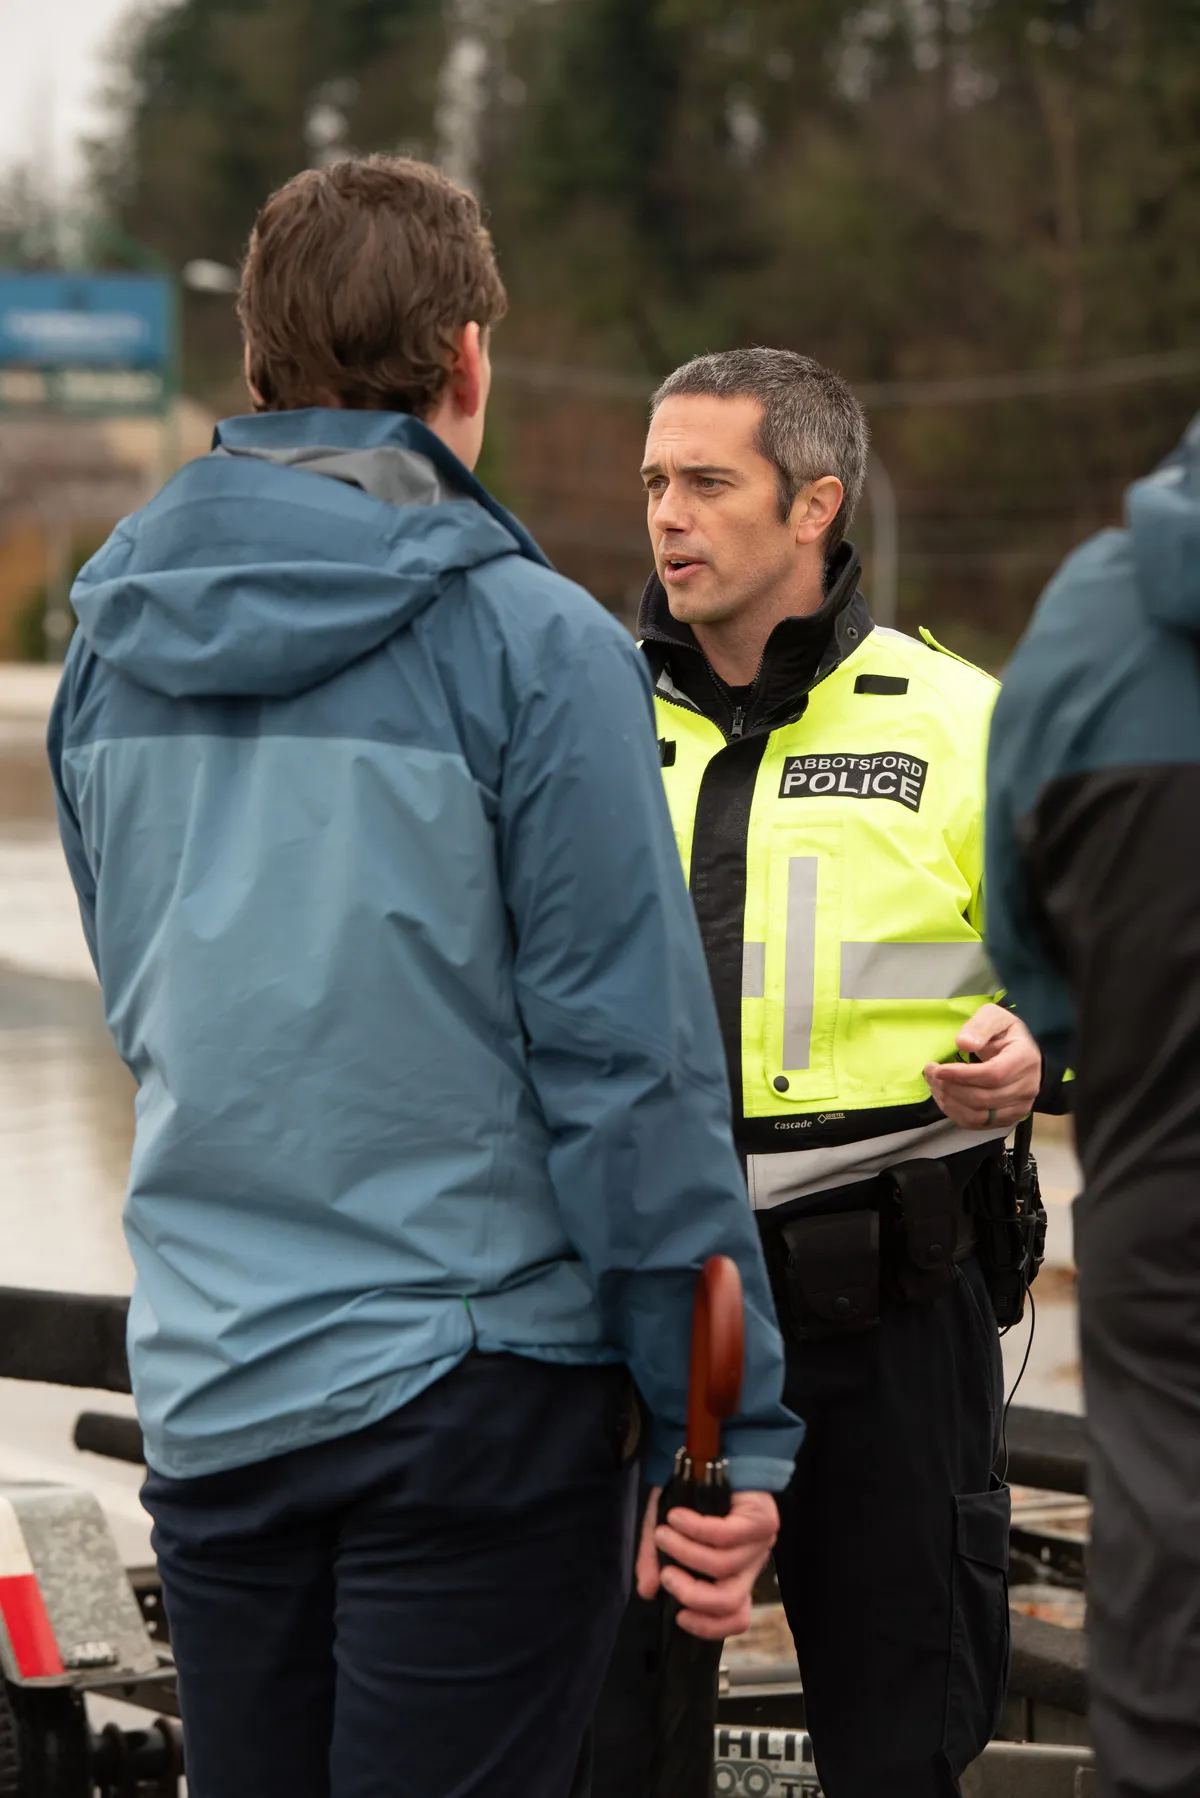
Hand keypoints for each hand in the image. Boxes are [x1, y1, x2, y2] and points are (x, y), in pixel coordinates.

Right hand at [634, 1486, 778, 1640]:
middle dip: (691, 1593)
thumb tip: (647, 1591)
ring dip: (684, 1552)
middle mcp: (752, 1565)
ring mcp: (760, 1543)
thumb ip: (655, 1560)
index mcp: (735, 1577)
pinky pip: (724, 1535)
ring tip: (661, 1534)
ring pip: (723, 1566)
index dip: (710, 1626)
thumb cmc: (689, 1497)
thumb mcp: (666, 1533)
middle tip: (666, 1574)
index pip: (736, 1617)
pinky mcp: (761, 1519)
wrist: (711, 1453)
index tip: (679, 1616)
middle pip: (729, 1600)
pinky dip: (694, 1528)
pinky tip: (676, 1517)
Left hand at [924, 1002, 1040, 1130]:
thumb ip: (980, 1026)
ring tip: (934, 1085)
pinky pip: (978, 1124)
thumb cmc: (1004, 1033)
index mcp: (1025, 1058)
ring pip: (979, 1115)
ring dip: (949, 1102)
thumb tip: (964, 1043)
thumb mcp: (994, 1017)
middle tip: (930, 1073)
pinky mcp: (1009, 1117)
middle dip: (950, 1088)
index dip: (961, 1075)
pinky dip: (956, 1113)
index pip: (992, 1075)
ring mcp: (1020, 1106)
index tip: (937, 1069)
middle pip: (983, 1097)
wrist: (1022, 1053)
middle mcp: (1027, 1087)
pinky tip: (945, 1097)